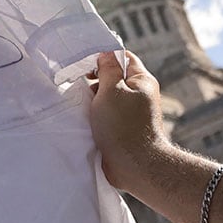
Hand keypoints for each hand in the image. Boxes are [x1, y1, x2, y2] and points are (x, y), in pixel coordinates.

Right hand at [87, 51, 170, 189]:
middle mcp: (139, 96)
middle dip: (95, 82)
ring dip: (94, 101)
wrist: (135, 167)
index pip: (123, 58)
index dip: (104, 58)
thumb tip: (105, 55)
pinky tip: (86, 122)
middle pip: (113, 78)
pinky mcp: (123, 130)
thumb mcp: (112, 90)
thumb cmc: (124, 127)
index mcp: (141, 81)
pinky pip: (106, 116)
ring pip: (108, 99)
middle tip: (81, 89)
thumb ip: (108, 69)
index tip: (85, 66)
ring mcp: (132, 114)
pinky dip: (95, 117)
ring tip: (83, 108)